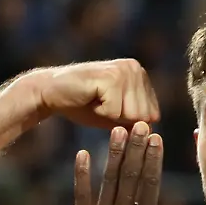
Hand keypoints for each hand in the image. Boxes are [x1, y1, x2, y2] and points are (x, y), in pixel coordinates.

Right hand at [33, 59, 159, 128]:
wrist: (51, 92)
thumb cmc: (84, 105)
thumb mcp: (118, 115)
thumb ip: (137, 121)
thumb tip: (154, 135)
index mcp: (141, 75)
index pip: (152, 115)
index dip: (128, 121)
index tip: (110, 108)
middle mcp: (136, 68)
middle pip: (143, 116)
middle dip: (120, 119)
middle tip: (101, 104)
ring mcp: (124, 70)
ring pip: (131, 115)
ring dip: (110, 116)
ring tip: (97, 101)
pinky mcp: (110, 77)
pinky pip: (115, 113)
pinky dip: (100, 113)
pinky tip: (90, 99)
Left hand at [71, 121, 205, 204]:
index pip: (150, 184)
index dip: (153, 159)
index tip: (156, 138)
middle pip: (130, 176)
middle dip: (136, 149)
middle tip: (139, 124)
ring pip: (108, 181)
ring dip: (114, 155)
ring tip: (117, 131)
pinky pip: (80, 197)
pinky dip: (81, 176)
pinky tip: (82, 155)